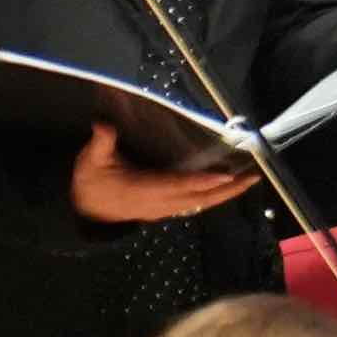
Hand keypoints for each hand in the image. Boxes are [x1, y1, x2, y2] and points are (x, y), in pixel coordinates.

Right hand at [69, 131, 266, 226]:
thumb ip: (101, 142)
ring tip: (248, 181)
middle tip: (253, 178)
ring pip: (199, 204)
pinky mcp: (163, 211)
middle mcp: (157, 203)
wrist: (83, 210)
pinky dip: (212, 197)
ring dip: (224, 195)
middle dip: (227, 190)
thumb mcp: (91, 159)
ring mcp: (162, 210)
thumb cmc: (90, 181)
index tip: (226, 175)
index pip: (178, 185)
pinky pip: (194, 206)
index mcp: (143, 189)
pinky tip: (226, 189)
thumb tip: (103, 125)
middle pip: (198, 198)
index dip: (202, 181)